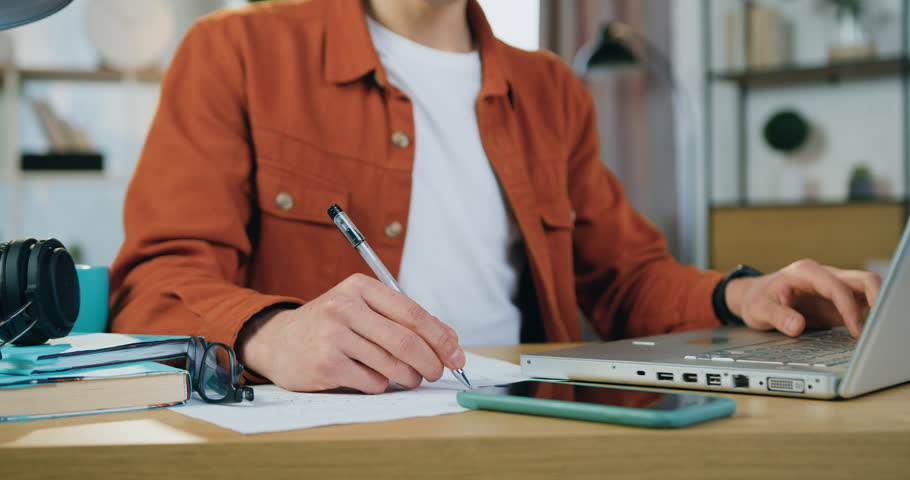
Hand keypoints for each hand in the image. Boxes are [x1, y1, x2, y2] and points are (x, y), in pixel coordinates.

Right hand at [237, 274, 465, 392]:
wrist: (277, 341)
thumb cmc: (330, 325)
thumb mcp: (361, 308)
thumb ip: (402, 319)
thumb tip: (450, 340)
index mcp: (360, 287)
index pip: (412, 312)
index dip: (440, 336)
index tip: (456, 354)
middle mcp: (344, 307)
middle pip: (405, 341)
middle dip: (431, 362)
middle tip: (437, 373)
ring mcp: (333, 336)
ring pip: (392, 365)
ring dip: (409, 377)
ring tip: (409, 378)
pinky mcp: (325, 364)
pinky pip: (372, 382)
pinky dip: (381, 385)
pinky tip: (371, 378)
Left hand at [724, 259, 881, 337]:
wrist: (755, 296)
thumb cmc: (757, 299)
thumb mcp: (758, 309)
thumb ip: (777, 317)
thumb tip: (796, 326)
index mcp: (805, 273)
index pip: (837, 287)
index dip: (849, 308)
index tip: (856, 330)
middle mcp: (824, 276)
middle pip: (863, 279)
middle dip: (879, 298)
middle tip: (880, 326)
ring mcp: (833, 288)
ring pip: (868, 288)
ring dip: (878, 306)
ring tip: (877, 332)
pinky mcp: (838, 302)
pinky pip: (862, 303)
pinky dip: (870, 315)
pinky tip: (867, 333)